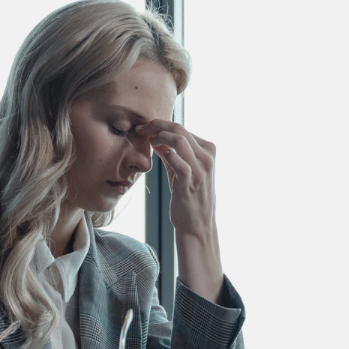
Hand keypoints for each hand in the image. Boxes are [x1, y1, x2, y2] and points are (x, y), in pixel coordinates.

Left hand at [136, 120, 215, 236]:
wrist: (197, 224)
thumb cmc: (188, 196)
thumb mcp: (180, 170)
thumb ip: (170, 153)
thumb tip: (154, 136)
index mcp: (208, 150)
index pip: (182, 128)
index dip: (161, 124)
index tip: (145, 128)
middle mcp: (207, 157)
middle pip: (179, 129)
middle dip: (156, 125)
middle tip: (141, 129)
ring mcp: (201, 169)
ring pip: (179, 140)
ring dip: (159, 136)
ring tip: (148, 142)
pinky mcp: (191, 182)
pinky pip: (179, 162)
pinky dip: (167, 155)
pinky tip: (158, 156)